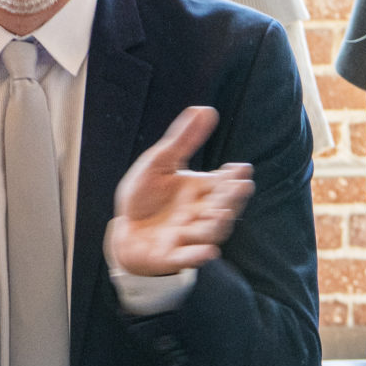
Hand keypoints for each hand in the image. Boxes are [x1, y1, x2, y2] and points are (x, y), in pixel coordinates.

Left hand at [106, 104, 251, 276]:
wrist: (124, 230)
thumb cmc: (146, 196)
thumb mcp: (161, 162)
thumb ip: (185, 139)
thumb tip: (206, 108)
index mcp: (200, 191)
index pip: (222, 183)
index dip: (233, 177)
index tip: (241, 169)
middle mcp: (199, 214)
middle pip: (221, 206)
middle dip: (232, 198)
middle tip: (242, 186)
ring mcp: (188, 236)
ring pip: (209, 232)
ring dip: (218, 224)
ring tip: (222, 213)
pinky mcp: (172, 255)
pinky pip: (188, 257)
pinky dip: (198, 255)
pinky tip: (209, 251)